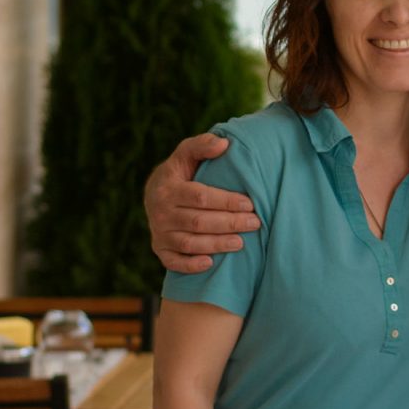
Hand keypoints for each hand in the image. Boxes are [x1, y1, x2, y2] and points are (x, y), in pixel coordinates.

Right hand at [146, 133, 260, 272]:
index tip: (249, 203)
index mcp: (168, 188)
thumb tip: (224, 144)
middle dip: (229, 223)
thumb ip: (202, 146)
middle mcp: (160, 212)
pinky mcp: (159, 249)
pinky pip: (173, 262)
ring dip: (216, 244)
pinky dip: (191, 265)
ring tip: (241, 242)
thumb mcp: (186, 153)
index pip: (200, 197)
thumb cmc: (180, 172)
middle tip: (254, 223)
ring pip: (189, 243)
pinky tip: (211, 263)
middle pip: (198, 222)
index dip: (226, 201)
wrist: (154, 193)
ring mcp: (159, 232)